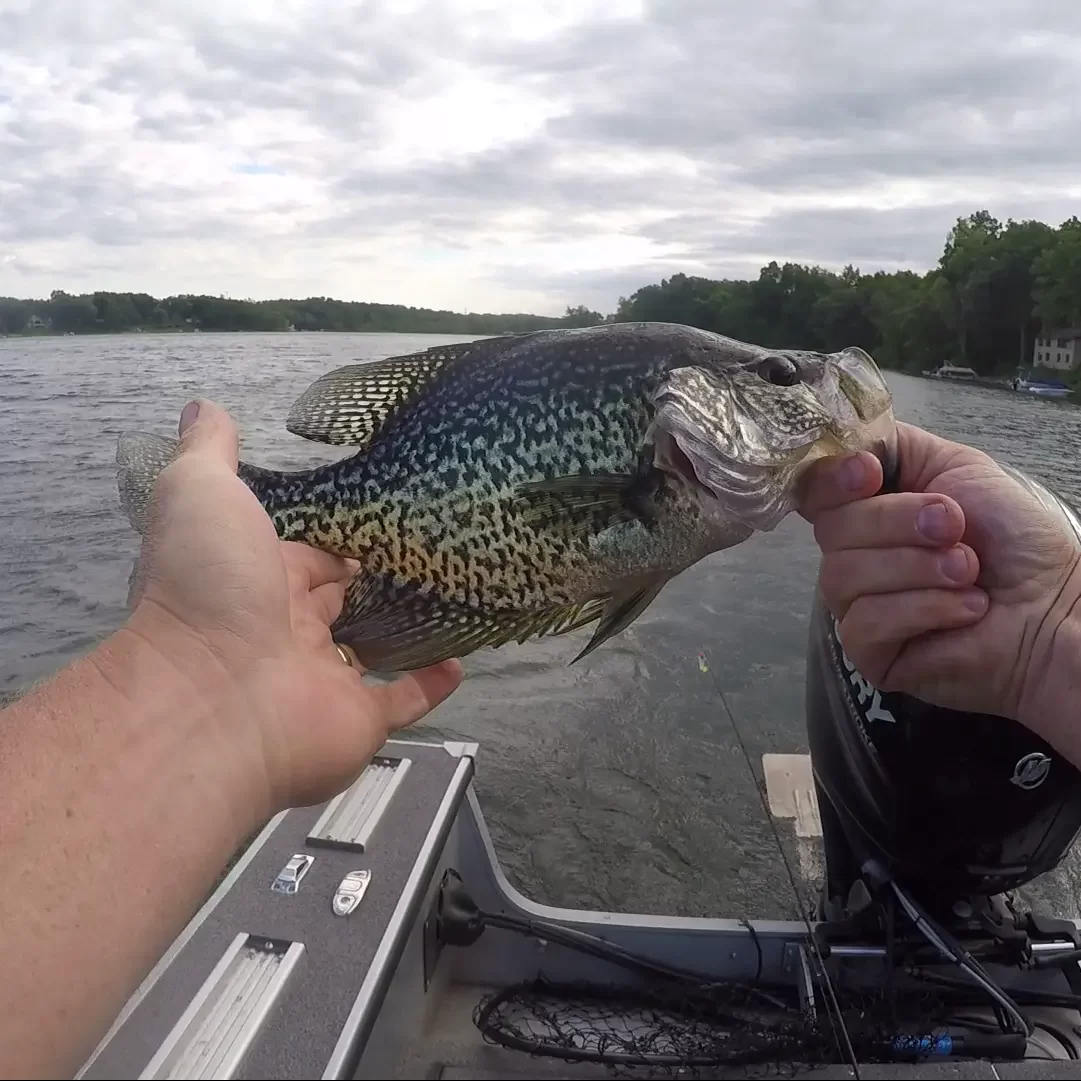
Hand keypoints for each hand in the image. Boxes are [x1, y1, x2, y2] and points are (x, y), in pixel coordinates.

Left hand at [122, 399, 462, 814]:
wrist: (210, 699)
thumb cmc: (209, 585)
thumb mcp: (199, 493)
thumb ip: (209, 451)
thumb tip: (204, 406)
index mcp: (255, 577)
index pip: (306, 551)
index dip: (340, 533)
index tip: (386, 507)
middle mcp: (287, 629)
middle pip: (341, 598)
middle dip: (375, 575)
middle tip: (434, 542)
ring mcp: (323, 678)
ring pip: (373, 647)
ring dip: (406, 626)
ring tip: (457, 589)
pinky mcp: (357, 719)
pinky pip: (401, 700)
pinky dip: (430, 683)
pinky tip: (459, 658)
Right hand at [797, 421, 1080, 743]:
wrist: (1053, 606)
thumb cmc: (1014, 539)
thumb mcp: (959, 468)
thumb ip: (895, 447)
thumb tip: (845, 441)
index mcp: (866, 511)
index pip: (813, 491)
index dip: (832, 481)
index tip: (871, 474)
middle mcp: (850, 557)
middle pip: (830, 531)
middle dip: (897, 523)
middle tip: (955, 529)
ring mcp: (854, 607)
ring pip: (843, 577)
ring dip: (917, 569)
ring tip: (969, 573)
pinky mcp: (868, 653)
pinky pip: (864, 622)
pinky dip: (921, 610)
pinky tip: (963, 610)